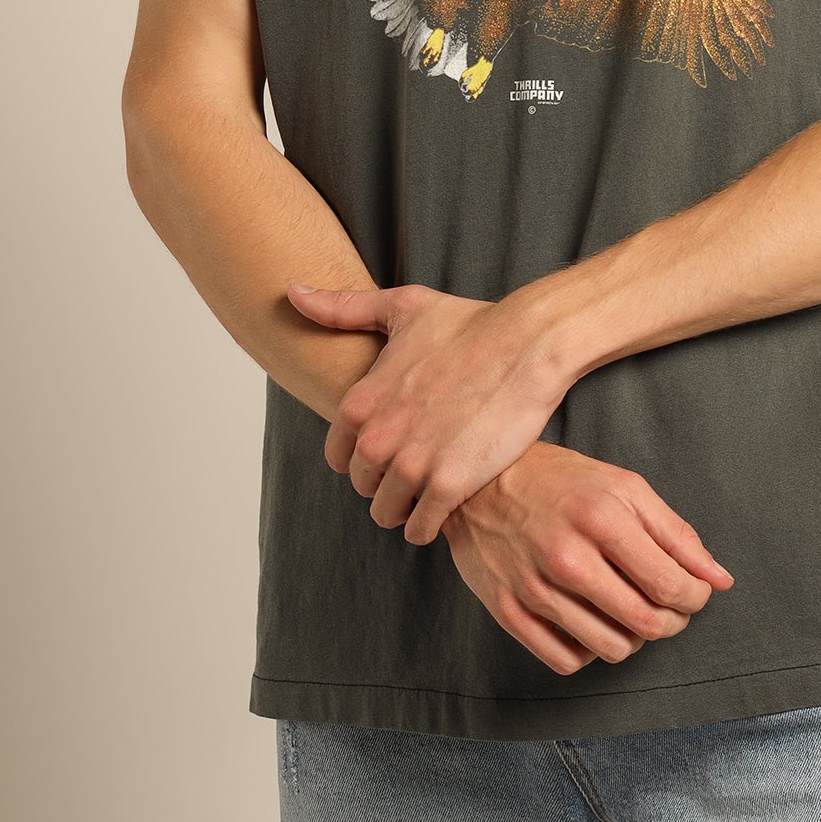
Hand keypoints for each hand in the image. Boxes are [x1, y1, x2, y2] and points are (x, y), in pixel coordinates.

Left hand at [285, 279, 567, 543]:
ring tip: (432, 487)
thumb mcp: (401, 308)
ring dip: (407, 506)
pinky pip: (421, 528)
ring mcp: (413, 465)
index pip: (338, 457)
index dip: (365, 453)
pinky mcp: (449, 485)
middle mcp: (378, 438)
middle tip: (418, 464)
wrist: (528, 342)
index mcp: (360, 402)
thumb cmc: (469, 323)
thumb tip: (291, 292)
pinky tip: (448, 503)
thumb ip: (342, 308)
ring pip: (387, 513)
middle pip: (363, 486)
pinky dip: (431, 523)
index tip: (393, 444)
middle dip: (386, 480)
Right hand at [441, 440, 734, 673]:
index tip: (694, 592)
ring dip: (634, 638)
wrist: (481, 482)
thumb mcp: (624, 487)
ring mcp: (534, 588)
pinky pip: (568, 661)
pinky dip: (590, 650)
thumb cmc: (561, 481)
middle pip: (646, 624)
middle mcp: (568, 557)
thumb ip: (675, 534)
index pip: (670, 585)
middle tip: (669, 606)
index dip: (695, 598)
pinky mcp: (508, 612)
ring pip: (612, 649)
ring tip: (630, 612)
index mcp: (602, 518)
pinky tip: (592, 622)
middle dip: (672, 621)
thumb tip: (720, 579)